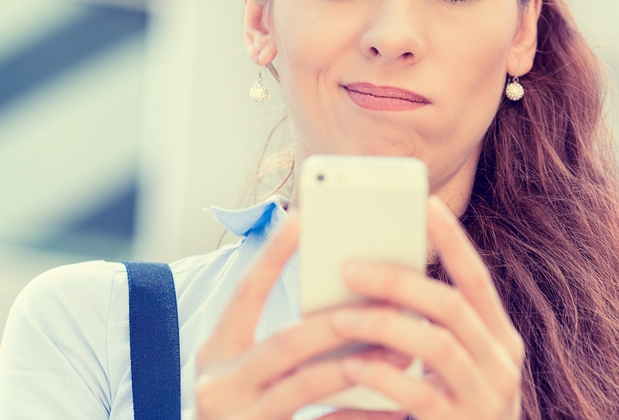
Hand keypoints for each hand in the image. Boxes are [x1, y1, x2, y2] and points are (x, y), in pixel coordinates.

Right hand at [195, 212, 406, 419]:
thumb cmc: (243, 414)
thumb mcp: (242, 375)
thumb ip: (276, 343)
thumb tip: (342, 301)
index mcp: (215, 355)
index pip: (245, 294)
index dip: (273, 256)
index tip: (303, 219)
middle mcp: (219, 386)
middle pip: (289, 342)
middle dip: (344, 320)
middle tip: (392, 303)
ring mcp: (240, 419)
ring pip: (309, 385)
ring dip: (362, 364)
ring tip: (402, 353)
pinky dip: (361, 416)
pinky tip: (395, 409)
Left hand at [328, 196, 524, 419]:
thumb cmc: (450, 413)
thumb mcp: (450, 368)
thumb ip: (429, 329)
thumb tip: (374, 281)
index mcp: (500, 339)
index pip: (478, 280)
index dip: (453, 241)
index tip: (425, 204)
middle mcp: (503, 364)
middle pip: (452, 306)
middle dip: (398, 281)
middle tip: (349, 268)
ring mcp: (487, 399)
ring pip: (436, 345)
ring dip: (383, 325)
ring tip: (338, 317)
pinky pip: (418, 395)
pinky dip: (381, 377)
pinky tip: (351, 371)